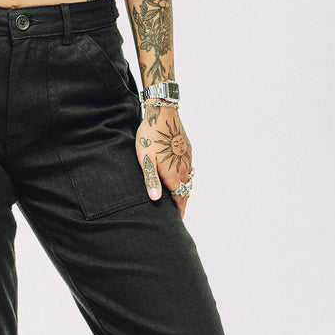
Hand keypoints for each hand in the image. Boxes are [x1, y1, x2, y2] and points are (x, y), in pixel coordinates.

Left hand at [135, 103, 192, 218]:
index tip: (178, 221)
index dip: (179, 211)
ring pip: (188, 179)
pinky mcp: (187, 149)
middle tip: (178, 213)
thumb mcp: (145, 159)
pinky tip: (181, 176)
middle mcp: (183, 168)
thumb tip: (155, 200)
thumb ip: (151, 180)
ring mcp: (187, 158)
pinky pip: (189, 168)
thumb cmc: (150, 136)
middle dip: (182, 203)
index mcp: (173, 174)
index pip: (179, 198)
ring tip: (179, 197)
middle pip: (185, 191)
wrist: (163, 112)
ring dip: (184, 190)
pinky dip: (186, 177)